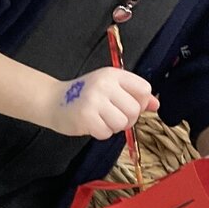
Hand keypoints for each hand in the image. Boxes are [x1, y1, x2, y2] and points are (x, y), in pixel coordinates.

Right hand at [42, 67, 158, 138]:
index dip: (140, 102)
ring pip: (122, 123)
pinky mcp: (86, 116)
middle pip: (134, 109)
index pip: (143, 89)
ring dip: (114, 127)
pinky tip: (91, 124)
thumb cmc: (84, 95)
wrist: (52, 100)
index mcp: (113, 74)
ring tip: (101, 120)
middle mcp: (104, 84)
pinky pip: (107, 133)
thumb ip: (133, 95)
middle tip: (113, 116)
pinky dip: (101, 133)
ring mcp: (94, 100)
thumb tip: (156, 105)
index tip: (128, 105)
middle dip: (127, 119)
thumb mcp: (109, 88)